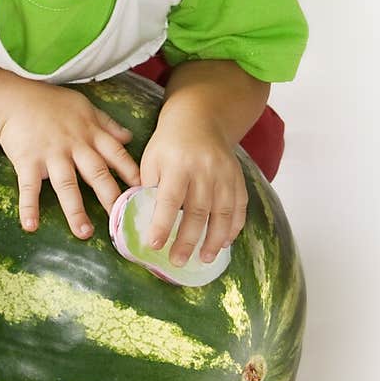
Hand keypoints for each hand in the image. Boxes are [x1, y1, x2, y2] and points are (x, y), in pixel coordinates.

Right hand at [0, 83, 140, 238]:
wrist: (14, 99)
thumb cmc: (51, 103)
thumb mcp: (84, 107)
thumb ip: (107, 124)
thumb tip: (129, 137)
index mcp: (90, 133)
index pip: (117, 155)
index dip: (131, 173)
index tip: (143, 193)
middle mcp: (74, 146)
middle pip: (96, 173)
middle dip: (110, 197)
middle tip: (121, 222)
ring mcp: (51, 155)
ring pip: (67, 185)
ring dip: (75, 210)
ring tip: (84, 233)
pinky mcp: (27, 161)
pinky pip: (29, 187)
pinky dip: (29, 207)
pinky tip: (31, 226)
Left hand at [139, 115, 248, 264]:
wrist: (199, 119)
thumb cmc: (169, 144)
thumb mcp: (151, 159)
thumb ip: (149, 187)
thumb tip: (139, 219)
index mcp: (177, 165)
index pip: (169, 200)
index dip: (162, 224)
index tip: (153, 245)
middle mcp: (204, 170)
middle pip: (197, 211)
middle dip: (187, 240)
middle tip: (177, 261)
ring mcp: (224, 174)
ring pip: (222, 212)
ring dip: (213, 240)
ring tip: (203, 259)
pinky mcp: (238, 178)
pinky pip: (239, 206)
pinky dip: (233, 227)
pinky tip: (224, 243)